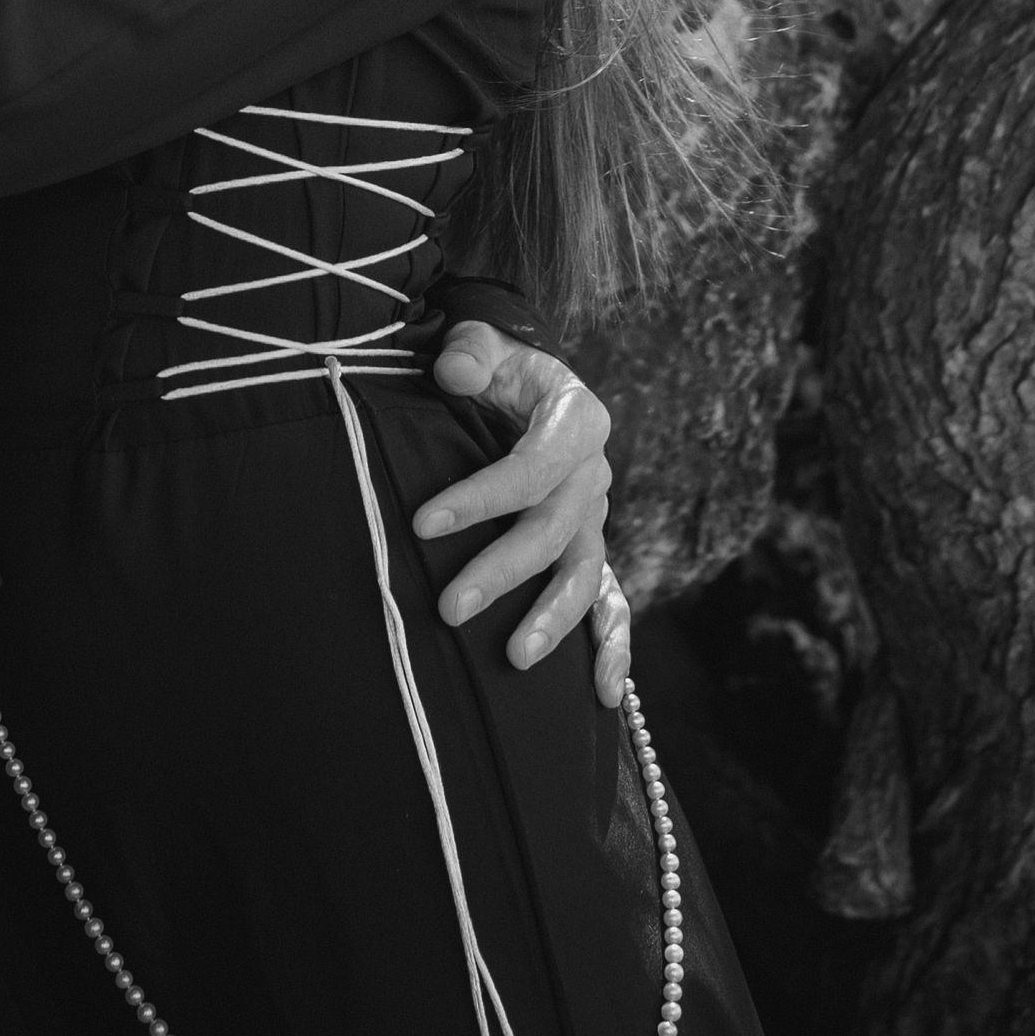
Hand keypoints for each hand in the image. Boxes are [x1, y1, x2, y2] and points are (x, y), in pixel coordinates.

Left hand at [416, 324, 630, 697]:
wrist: (524, 386)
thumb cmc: (496, 366)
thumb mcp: (483, 342)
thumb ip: (470, 351)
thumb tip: (455, 373)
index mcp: (578, 418)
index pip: (534, 466)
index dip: (482, 497)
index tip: (421, 524)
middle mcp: (593, 473)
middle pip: (554, 531)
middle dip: (502, 571)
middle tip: (449, 608)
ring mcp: (594, 517)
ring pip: (583, 575)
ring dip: (553, 619)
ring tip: (516, 659)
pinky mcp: (589, 549)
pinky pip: (611, 602)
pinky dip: (613, 647)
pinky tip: (602, 694)